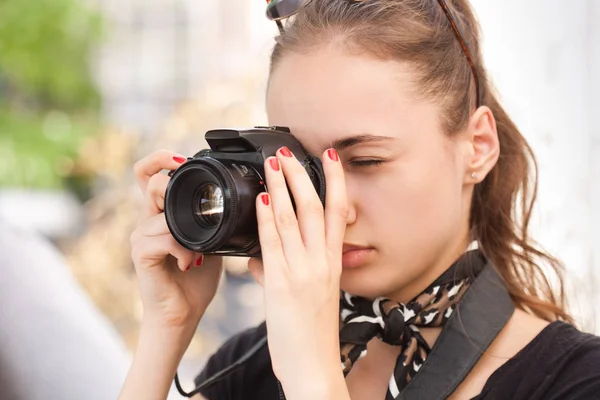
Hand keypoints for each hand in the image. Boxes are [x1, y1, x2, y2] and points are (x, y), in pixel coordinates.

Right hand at [130, 150, 222, 329]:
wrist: (182, 313)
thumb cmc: (196, 279)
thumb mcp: (211, 241)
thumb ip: (213, 220)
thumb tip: (242, 200)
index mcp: (163, 213)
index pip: (149, 173)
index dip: (161, 158)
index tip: (182, 159)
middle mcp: (148, 220)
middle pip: (148, 180)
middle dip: (170, 179)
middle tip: (191, 197)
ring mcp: (142, 236)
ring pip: (159, 209)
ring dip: (187, 227)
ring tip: (199, 251)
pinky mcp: (141, 254)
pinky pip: (163, 237)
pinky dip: (183, 248)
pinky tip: (190, 263)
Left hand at [248, 147, 348, 397]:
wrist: (313, 366)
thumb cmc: (311, 335)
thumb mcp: (307, 296)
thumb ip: (281, 270)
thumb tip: (258, 257)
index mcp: (333, 262)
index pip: (337, 212)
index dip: (335, 181)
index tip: (328, 156)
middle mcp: (322, 261)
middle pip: (315, 206)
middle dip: (301, 174)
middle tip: (288, 151)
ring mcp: (303, 270)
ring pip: (294, 218)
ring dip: (282, 186)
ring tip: (272, 163)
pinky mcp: (283, 283)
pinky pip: (273, 242)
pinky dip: (268, 217)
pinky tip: (263, 198)